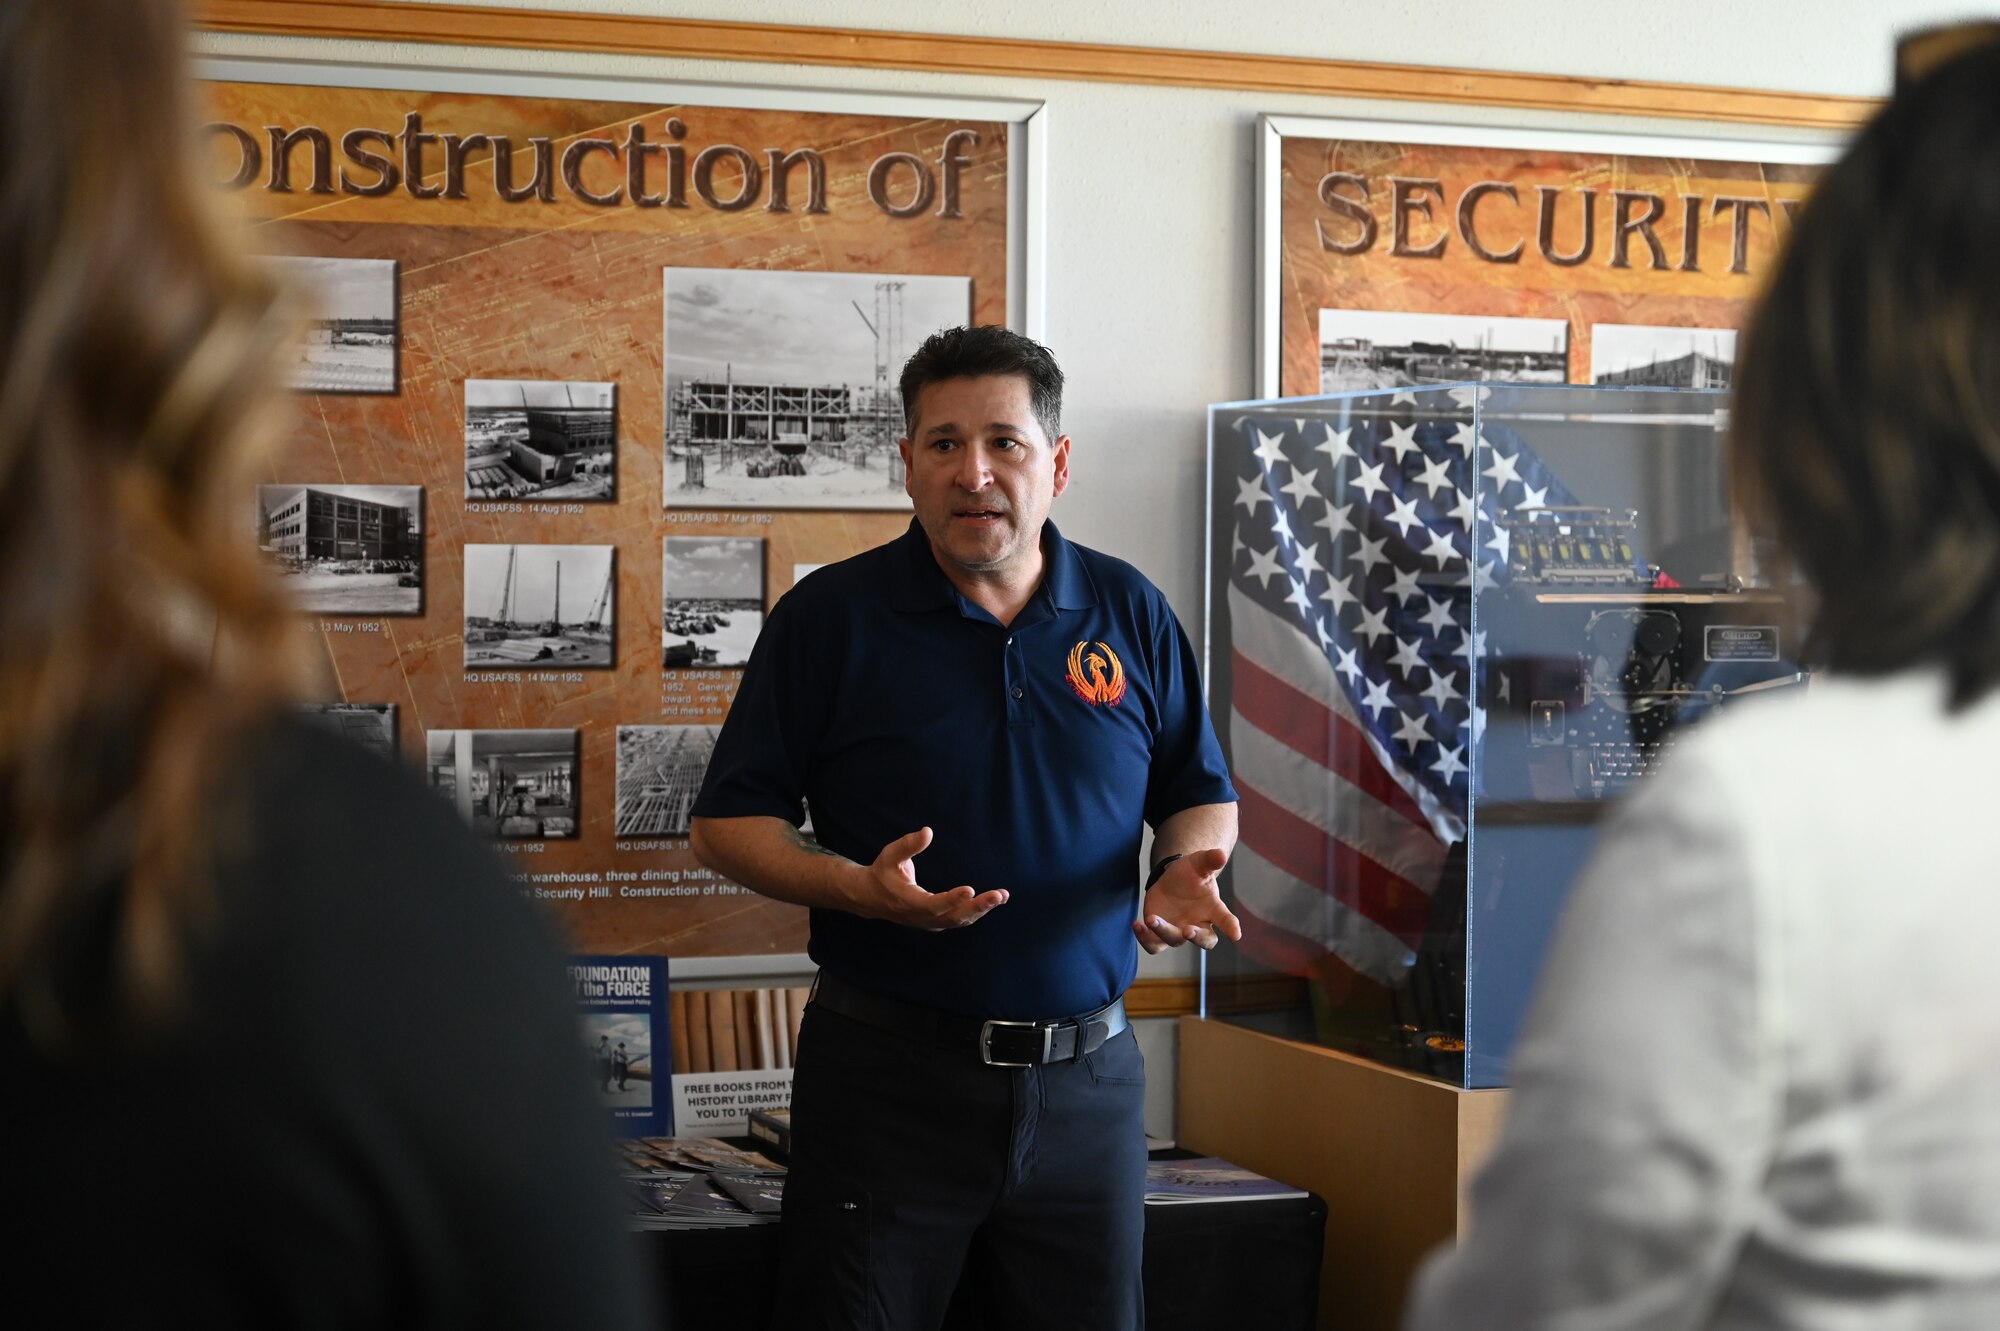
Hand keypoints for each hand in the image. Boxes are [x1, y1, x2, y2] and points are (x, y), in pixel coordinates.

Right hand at [851, 826, 1007, 931]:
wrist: (871, 898)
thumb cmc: (882, 872)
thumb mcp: (890, 856)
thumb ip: (908, 845)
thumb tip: (928, 831)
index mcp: (910, 902)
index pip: (935, 904)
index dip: (952, 899)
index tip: (970, 889)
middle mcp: (922, 917)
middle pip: (954, 917)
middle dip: (978, 906)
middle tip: (998, 895)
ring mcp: (930, 922)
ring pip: (960, 920)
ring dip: (982, 909)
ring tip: (1002, 896)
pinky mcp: (937, 921)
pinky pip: (960, 919)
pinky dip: (977, 910)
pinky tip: (994, 900)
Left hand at [1133, 847, 1240, 954]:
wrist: (1172, 879)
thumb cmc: (1191, 873)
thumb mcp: (1199, 862)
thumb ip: (1210, 860)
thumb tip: (1221, 854)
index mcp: (1213, 909)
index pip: (1226, 920)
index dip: (1231, 927)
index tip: (1235, 935)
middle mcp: (1198, 924)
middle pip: (1204, 940)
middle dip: (1196, 937)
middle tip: (1187, 930)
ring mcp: (1178, 931)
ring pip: (1174, 941)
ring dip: (1163, 932)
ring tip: (1152, 919)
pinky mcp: (1160, 934)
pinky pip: (1153, 944)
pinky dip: (1144, 938)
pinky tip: (1137, 924)